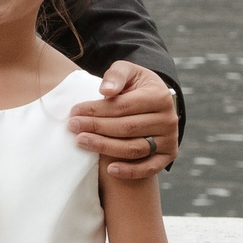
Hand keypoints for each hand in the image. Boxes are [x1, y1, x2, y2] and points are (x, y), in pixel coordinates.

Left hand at [66, 61, 177, 179]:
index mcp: (159, 96)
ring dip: (105, 147)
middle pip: (126, 128)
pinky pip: (149, 168)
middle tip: (73, 127)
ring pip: (134, 148)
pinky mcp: (168, 156)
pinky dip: (130, 171)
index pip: (123, 106)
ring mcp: (169, 139)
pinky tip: (109, 170)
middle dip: (96, 127)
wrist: (155, 103)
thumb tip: (105, 91)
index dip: (96, 110)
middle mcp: (168, 119)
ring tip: (82, 142)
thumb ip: (116, 75)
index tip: (74, 112)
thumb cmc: (136, 86)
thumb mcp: (129, 72)